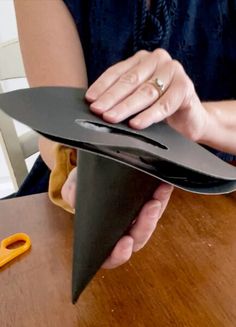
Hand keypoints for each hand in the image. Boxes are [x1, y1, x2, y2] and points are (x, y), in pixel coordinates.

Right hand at [61, 167, 172, 268]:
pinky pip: (158, 203)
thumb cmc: (85, 186)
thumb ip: (72, 192)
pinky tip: (164, 186)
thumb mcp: (75, 186)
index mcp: (102, 237)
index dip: (119, 254)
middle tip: (149, 208)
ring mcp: (136, 217)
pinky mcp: (147, 202)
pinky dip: (162, 196)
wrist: (97, 171)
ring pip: (150, 222)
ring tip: (158, 195)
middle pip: (137, 238)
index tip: (125, 243)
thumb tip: (74, 197)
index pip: (111, 255)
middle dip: (145, 226)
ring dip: (157, 210)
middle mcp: (122, 230)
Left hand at [85, 49, 208, 141]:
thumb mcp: (138, 99)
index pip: (118, 72)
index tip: (90, 100)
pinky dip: (149, 115)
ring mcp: (174, 71)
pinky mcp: (186, 87)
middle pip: (130, 81)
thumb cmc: (160, 107)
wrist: (190, 119)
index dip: (102, 86)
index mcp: (142, 60)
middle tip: (98, 111)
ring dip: (126, 107)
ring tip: (112, 118)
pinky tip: (136, 123)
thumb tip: (96, 106)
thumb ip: (122, 96)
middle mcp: (158, 60)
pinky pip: (164, 104)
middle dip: (111, 98)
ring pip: (145, 92)